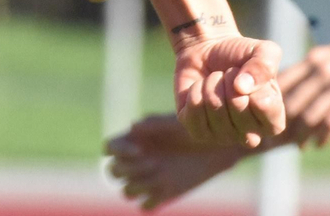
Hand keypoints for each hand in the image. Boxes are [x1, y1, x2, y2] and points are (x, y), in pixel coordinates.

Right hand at [106, 114, 246, 209]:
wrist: (219, 144)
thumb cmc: (195, 126)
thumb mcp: (175, 121)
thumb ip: (154, 123)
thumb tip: (132, 126)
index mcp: (136, 139)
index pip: (110, 148)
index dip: (118, 152)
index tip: (139, 151)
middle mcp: (138, 160)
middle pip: (114, 171)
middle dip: (128, 170)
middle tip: (153, 164)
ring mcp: (150, 178)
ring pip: (127, 191)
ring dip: (137, 187)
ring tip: (159, 176)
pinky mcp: (164, 194)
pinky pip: (145, 206)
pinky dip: (149, 203)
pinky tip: (165, 191)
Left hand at [173, 34, 283, 148]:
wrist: (206, 51)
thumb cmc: (240, 55)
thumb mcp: (262, 51)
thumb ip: (264, 66)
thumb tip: (242, 88)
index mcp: (272, 121)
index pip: (264, 106)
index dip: (253, 82)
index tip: (249, 74)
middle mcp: (250, 136)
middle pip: (237, 105)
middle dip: (229, 79)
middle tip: (228, 75)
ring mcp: (224, 137)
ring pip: (214, 107)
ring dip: (210, 84)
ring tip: (214, 81)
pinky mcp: (199, 133)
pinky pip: (192, 114)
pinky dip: (193, 92)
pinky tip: (199, 89)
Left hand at [280, 24, 329, 146]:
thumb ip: (316, 70)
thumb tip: (296, 90)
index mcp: (315, 58)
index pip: (283, 81)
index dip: (271, 101)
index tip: (266, 116)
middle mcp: (323, 68)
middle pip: (292, 101)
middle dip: (282, 123)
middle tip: (275, 138)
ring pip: (310, 115)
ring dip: (301, 135)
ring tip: (297, 146)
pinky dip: (323, 137)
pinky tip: (319, 144)